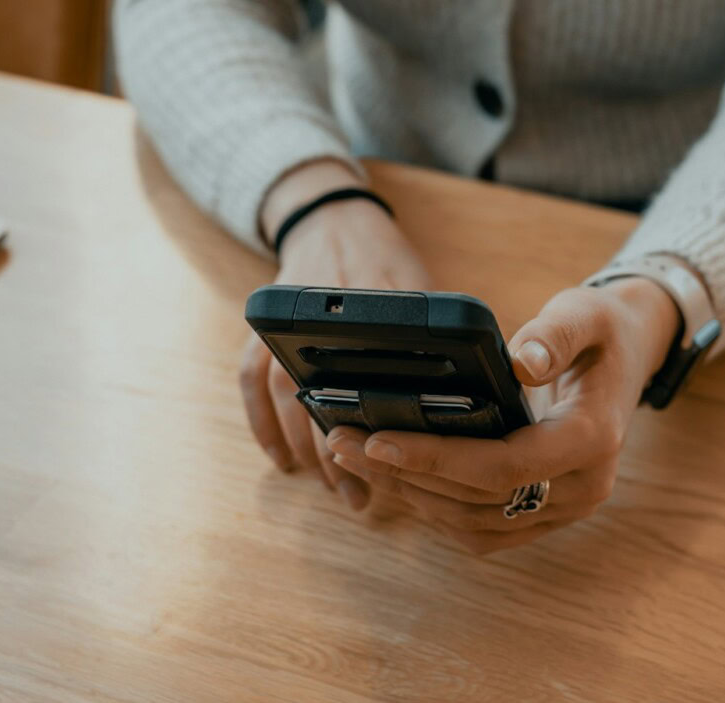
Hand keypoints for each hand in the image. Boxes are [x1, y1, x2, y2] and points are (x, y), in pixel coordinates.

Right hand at [240, 159, 433, 511]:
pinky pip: (251, 382)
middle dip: (339, 454)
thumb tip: (474, 396)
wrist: (333, 219)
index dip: (378, 425)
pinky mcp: (262, 330)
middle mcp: (320, 316)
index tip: (392, 463)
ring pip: (284, 397)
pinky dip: (262, 426)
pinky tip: (282, 462)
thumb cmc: (386, 259)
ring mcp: (285, 324)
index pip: (370, 373)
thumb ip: (436, 335)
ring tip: (332, 488)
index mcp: (368, 306)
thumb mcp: (422, 288)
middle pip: (320, 395)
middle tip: (359, 497)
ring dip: (306, 450)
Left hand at [327, 277, 679, 553]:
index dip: (436, 457)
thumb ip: (555, 334)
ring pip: (473, 523)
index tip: (376, 439)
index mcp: (593, 439)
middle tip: (341, 443)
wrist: (626, 360)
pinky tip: (394, 479)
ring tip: (353, 458)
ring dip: (410, 496)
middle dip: (403, 474)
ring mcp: (564, 509)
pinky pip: (482, 531)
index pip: (505, 465)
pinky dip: (434, 510)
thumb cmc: (598, 332)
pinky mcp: (545, 516)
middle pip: (478, 500)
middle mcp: (583, 487)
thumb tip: (521, 363)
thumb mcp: (584, 313)